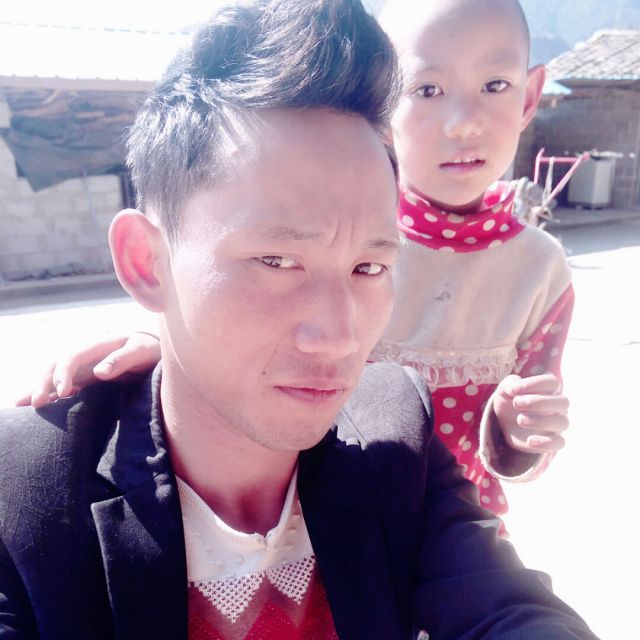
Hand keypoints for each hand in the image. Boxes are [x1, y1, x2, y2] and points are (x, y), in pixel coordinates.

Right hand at [14, 332, 160, 407]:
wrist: (154, 349)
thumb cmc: (150, 349)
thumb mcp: (142, 351)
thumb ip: (122, 360)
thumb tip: (100, 372)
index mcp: (98, 345)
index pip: (72, 357)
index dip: (63, 373)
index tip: (61, 393)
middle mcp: (86, 355)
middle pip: (56, 365)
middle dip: (43, 382)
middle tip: (36, 403)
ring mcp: (84, 367)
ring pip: (55, 375)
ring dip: (40, 388)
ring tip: (23, 405)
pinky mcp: (86, 378)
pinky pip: (64, 385)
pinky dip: (50, 394)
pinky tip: (42, 405)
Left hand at [493, 374, 568, 453]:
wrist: (505, 425)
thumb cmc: (509, 403)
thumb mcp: (504, 392)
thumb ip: (509, 385)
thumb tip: (514, 387)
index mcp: (547, 390)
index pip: (551, 382)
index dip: (535, 383)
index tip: (514, 389)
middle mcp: (556, 407)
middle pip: (563, 401)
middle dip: (539, 402)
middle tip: (516, 404)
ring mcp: (556, 424)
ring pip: (562, 422)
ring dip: (541, 421)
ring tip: (520, 420)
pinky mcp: (552, 441)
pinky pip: (559, 443)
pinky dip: (546, 442)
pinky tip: (530, 441)